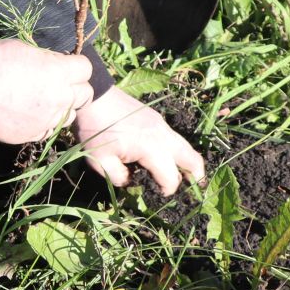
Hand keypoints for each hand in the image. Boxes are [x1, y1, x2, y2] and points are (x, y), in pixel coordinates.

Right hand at [0, 40, 94, 143]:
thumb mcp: (22, 48)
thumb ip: (47, 59)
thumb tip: (58, 63)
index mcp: (58, 73)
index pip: (86, 69)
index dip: (76, 66)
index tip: (67, 65)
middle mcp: (58, 98)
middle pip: (85, 95)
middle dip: (75, 87)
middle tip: (58, 83)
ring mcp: (45, 120)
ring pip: (69, 115)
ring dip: (61, 107)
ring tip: (41, 99)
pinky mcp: (31, 135)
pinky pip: (48, 130)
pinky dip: (43, 122)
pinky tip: (26, 112)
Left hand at [73, 87, 205, 195]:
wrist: (94, 96)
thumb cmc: (95, 129)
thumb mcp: (100, 161)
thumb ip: (119, 178)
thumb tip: (132, 182)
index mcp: (151, 148)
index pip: (170, 177)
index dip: (167, 190)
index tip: (158, 194)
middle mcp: (163, 136)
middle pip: (192, 159)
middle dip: (196, 176)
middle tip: (195, 188)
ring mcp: (162, 125)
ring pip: (186, 147)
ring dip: (188, 163)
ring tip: (185, 176)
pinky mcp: (156, 119)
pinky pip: (174, 138)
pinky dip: (177, 151)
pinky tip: (166, 158)